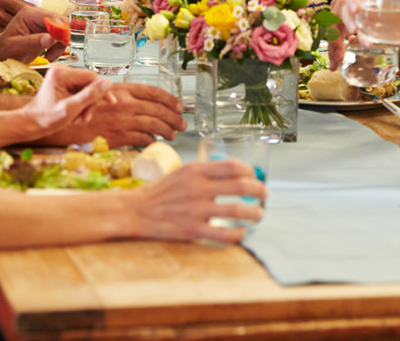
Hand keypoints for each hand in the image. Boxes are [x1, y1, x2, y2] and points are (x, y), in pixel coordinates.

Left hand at [0, 5, 68, 60]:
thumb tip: (51, 39)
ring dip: (61, 44)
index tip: (62, 41)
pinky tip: (49, 56)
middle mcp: (37, 16)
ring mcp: (43, 24)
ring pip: (63, 30)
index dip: (59, 28)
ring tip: (50, 56)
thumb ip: (32, 42)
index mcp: (28, 14)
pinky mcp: (47, 33)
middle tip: (57, 50)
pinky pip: (61, 38)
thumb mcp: (15, 46)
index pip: (51, 16)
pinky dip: (59, 48)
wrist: (1, 53)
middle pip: (61, 21)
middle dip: (62, 37)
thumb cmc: (4, 48)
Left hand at [16, 65, 112, 137]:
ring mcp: (62, 76)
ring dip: (86, 104)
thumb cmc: (46, 118)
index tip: (111, 102)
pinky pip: (80, 91)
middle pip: (89, 82)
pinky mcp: (63, 83)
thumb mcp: (70, 109)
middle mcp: (62, 71)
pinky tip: (76, 114)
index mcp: (61, 73)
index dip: (102, 90)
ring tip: (79, 118)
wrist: (31, 124)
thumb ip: (89, 96)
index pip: (91, 77)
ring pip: (86, 88)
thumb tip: (108, 83)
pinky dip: (81, 103)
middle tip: (86, 117)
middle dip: (91, 101)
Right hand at [37, 81, 186, 146]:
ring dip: (167, 130)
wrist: (62, 121)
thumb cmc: (80, 106)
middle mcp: (125, 103)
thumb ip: (121, 96)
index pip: (154, 92)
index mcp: (122, 89)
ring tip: (173, 134)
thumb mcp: (102, 93)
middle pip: (159, 109)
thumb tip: (139, 104)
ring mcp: (123, 120)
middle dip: (174, 118)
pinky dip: (152, 140)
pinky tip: (156, 142)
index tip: (179, 106)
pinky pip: (143, 138)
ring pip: (155, 125)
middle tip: (182, 124)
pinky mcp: (118, 136)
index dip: (170, 100)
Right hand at [129, 160, 265, 243]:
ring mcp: (196, 209)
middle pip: (240, 185)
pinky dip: (238, 233)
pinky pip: (224, 233)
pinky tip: (241, 231)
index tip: (254, 176)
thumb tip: (232, 173)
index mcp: (195, 170)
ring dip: (254, 212)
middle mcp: (198, 187)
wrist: (134, 210)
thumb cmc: (159, 192)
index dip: (249, 171)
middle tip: (264, 194)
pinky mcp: (193, 230)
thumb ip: (204, 172)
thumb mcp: (181, 172)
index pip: (232, 165)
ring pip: (237, 210)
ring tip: (259, 213)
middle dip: (259, 190)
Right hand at [327, 0, 399, 67]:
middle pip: (344, 1)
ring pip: (335, 20)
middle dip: (346, 15)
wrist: (394, 11)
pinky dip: (333, 50)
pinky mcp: (341, 23)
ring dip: (337, 36)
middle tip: (354, 28)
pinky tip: (335, 64)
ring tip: (344, 53)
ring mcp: (345, 8)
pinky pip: (333, 36)